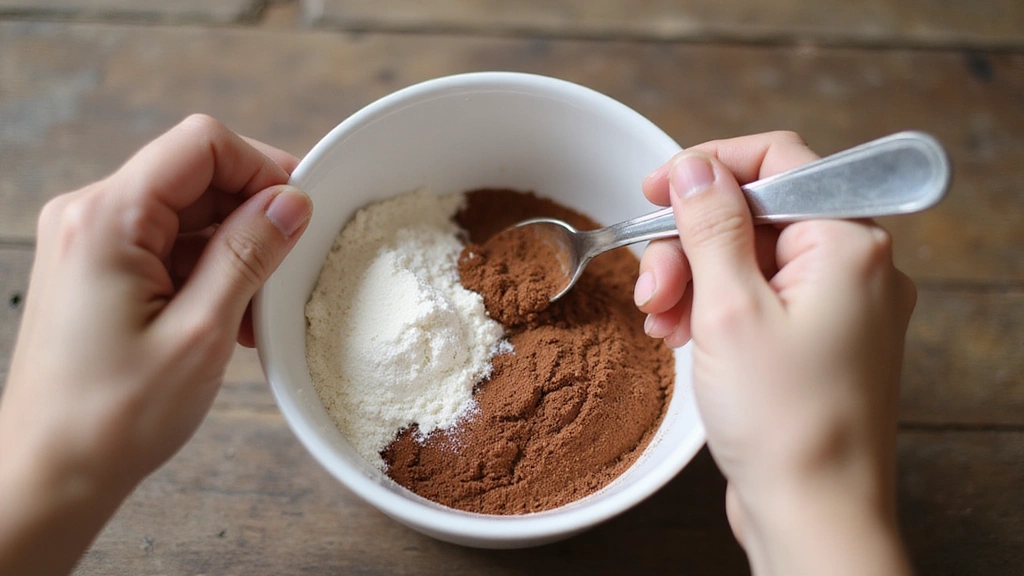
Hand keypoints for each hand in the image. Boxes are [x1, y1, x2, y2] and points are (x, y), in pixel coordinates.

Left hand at [0, 115, 311, 575]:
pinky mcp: (98, 271)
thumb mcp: (201, 332)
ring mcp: (91, 242)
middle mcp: (90, 216)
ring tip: (253, 314)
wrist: (49, 474)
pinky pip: (168, 247)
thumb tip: (291, 202)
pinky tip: (229, 320)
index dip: (261, 168)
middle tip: (283, 275)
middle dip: (250, 217)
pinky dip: (208, 273)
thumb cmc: (113, 416)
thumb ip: (248, 254)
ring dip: (233, 252)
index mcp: (107, 218)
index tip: (298, 213)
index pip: (201, 144)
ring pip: (187, 214)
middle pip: (195, 175)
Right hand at [635, 132, 915, 574]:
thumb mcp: (730, 308)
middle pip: (755, 215)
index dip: (708, 167)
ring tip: (660, 321)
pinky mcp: (816, 340)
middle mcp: (853, 266)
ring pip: (749, 258)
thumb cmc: (784, 421)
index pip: (777, 161)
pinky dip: (713, 308)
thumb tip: (697, 169)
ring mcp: (837, 306)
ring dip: (693, 278)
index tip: (654, 190)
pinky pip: (757, 299)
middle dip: (689, 242)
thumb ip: (712, 226)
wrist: (813, 513)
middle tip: (651, 285)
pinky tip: (678, 335)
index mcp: (848, 242)